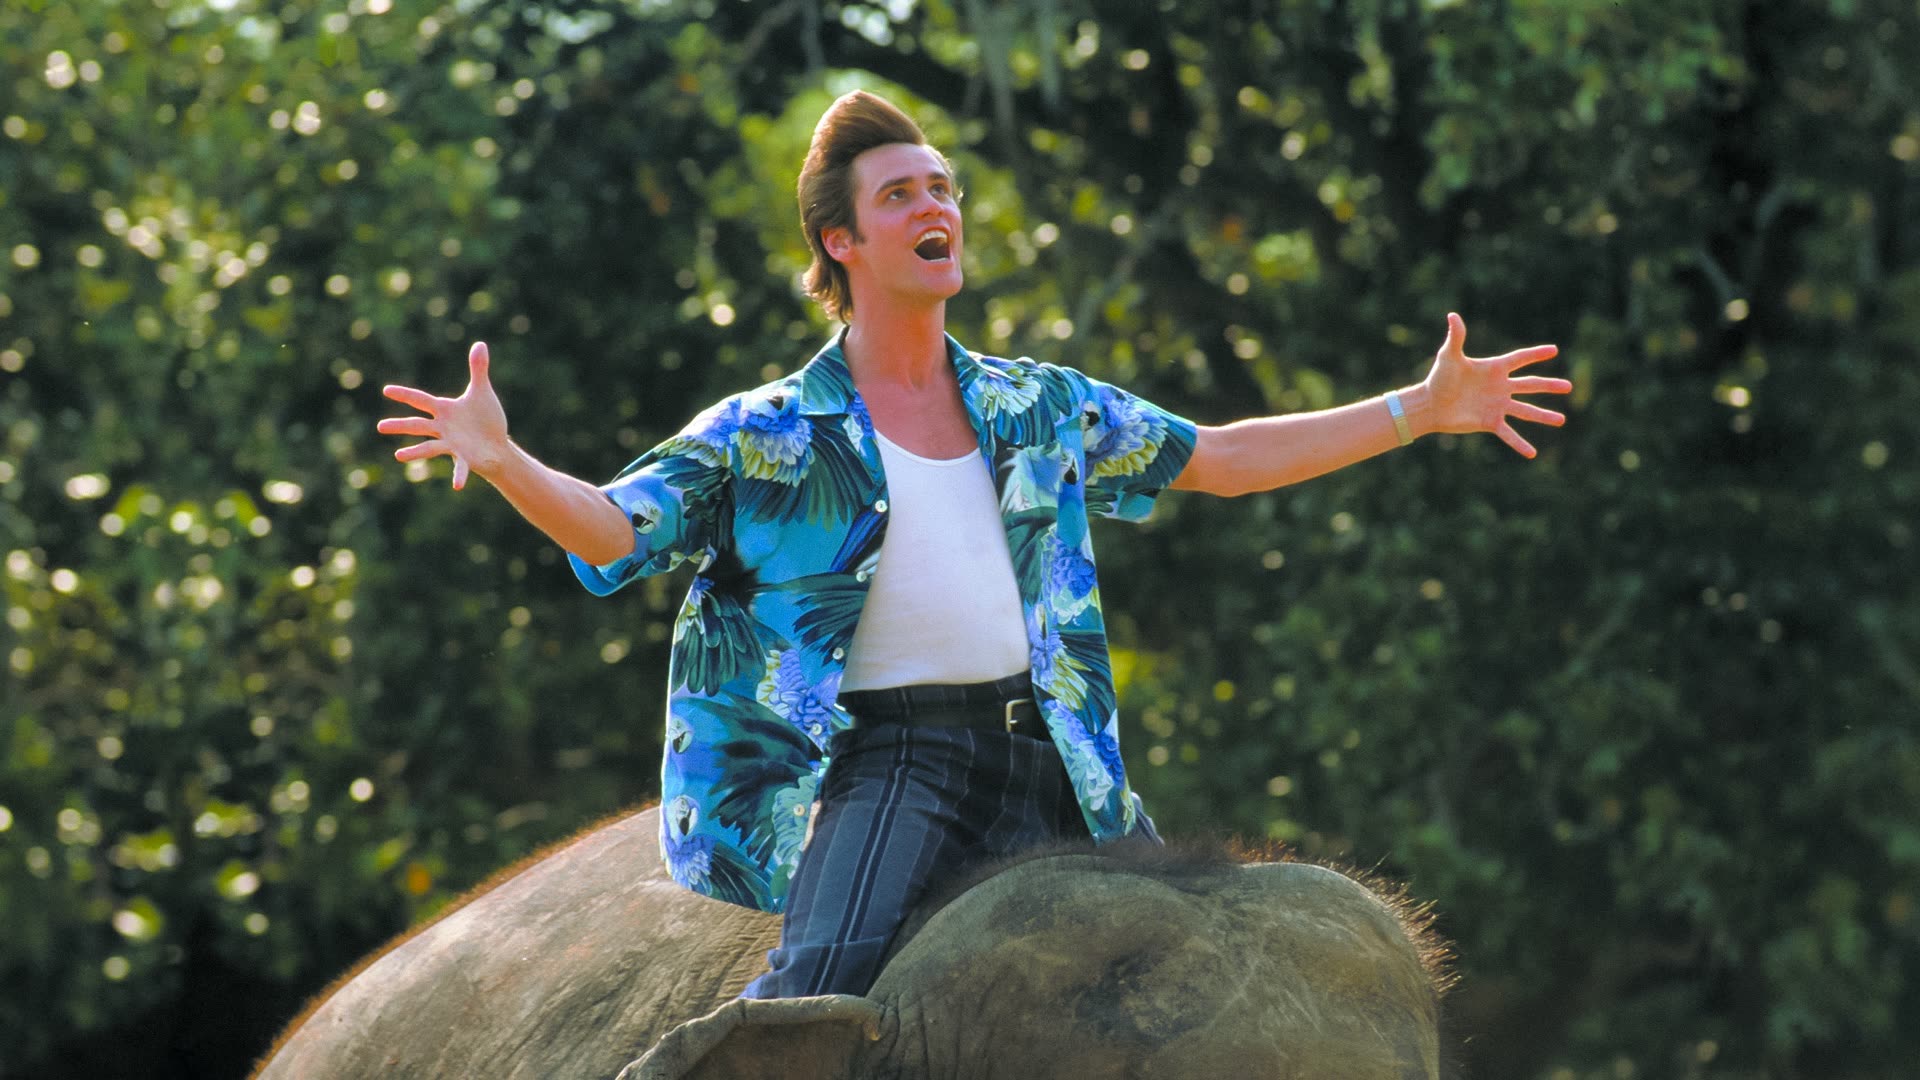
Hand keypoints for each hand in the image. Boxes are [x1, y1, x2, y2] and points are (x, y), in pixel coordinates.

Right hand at [377, 341, 510, 489]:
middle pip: (418, 425)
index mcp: (445, 410)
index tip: (386, 390)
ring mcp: (451, 444)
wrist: (497, 444)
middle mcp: (443, 427)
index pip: (421, 400)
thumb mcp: (482, 391)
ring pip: (429, 447)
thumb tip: (480, 343)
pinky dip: (459, 475)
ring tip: (397, 456)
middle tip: (379, 427)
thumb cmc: (486, 418)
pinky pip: (459, 467)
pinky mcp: (463, 458)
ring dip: (414, 451)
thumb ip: (478, 369)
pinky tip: (457, 486)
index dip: (405, 395)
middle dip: (400, 425)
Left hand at [1421, 313, 1571, 457]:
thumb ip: (1456, 337)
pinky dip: (1519, 443)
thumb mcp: (1449, 356)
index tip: (1554, 350)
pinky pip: (1508, 433)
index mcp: (1494, 368)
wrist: (1430, 404)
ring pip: (1526, 410)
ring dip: (1543, 416)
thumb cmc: (1439, 378)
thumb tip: (1453, 315)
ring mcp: (1497, 405)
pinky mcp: (1490, 421)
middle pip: (1530, 385)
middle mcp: (1500, 387)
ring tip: (1562, 420)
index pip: (1520, 359)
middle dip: (1549, 385)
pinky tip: (1532, 453)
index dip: (1536, 354)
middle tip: (1569, 387)